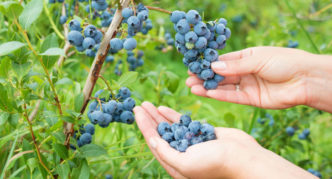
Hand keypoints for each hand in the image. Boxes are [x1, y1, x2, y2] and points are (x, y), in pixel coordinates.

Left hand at [133, 101, 314, 178]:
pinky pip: (183, 123)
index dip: (144, 126)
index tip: (136, 111)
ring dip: (158, 116)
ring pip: (170, 127)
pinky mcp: (201, 134)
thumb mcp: (186, 163)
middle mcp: (181, 154)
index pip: (154, 142)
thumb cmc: (216, 164)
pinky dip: (173, 115)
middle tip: (139, 104)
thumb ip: (167, 153)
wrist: (245, 158)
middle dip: (148, 119)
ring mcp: (191, 143)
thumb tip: (151, 140)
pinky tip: (163, 108)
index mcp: (175, 165)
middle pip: (160, 134)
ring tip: (147, 104)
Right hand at [186, 47, 323, 108]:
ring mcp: (248, 85)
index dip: (209, 63)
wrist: (305, 80)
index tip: (194, 65)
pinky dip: (220, 95)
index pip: (224, 60)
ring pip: (224, 87)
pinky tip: (207, 93)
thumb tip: (213, 66)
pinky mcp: (251, 99)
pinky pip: (233, 97)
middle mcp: (246, 71)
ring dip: (208, 87)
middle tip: (189, 79)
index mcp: (247, 57)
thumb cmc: (284, 62)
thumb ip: (235, 65)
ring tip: (192, 87)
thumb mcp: (257, 59)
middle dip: (205, 77)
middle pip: (221, 75)